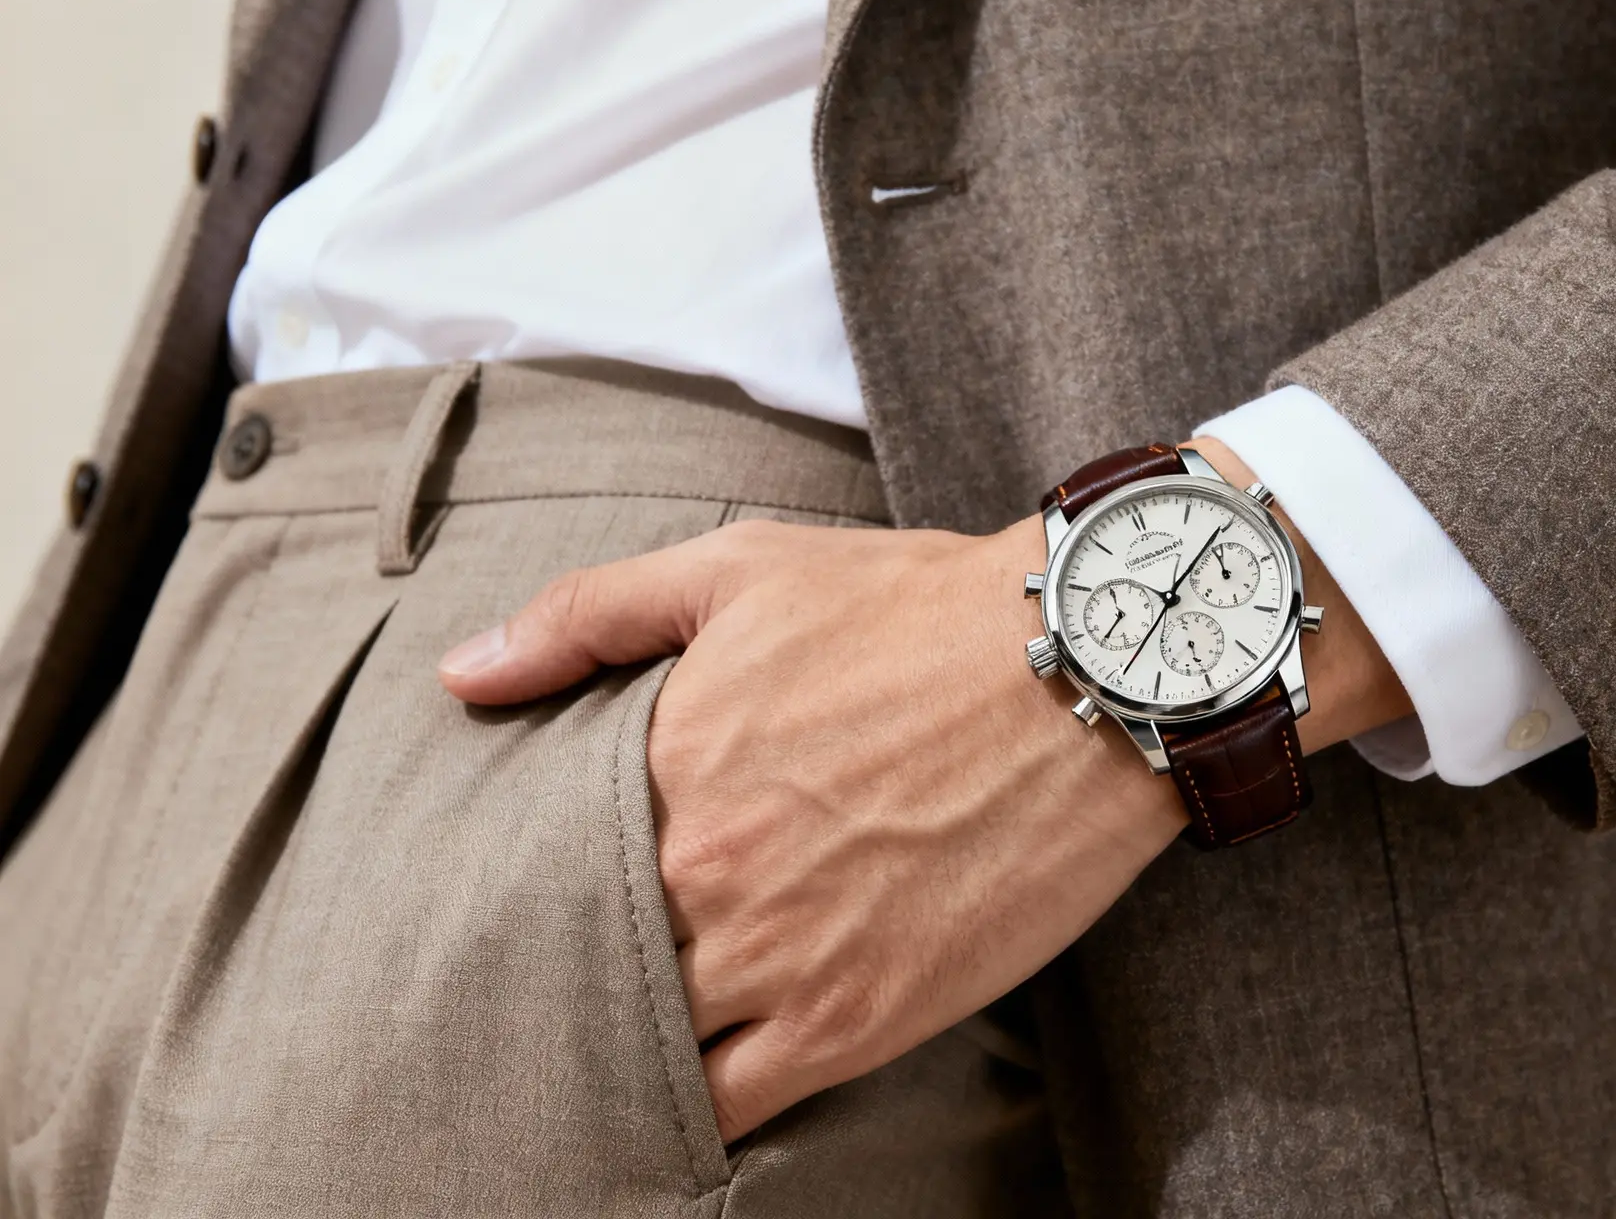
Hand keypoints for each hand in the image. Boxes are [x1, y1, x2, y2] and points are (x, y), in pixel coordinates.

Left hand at [439, 515, 1187, 1140]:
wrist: (1090, 672)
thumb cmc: (918, 609)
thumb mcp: (742, 569)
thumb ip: (589, 615)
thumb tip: (458, 676)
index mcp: (664, 766)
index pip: (538, 865)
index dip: (520, 890)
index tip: (514, 900)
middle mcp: (706, 876)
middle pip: (583, 966)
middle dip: (559, 977)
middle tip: (532, 992)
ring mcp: (779, 960)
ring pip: (645, 1049)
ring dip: (614, 1053)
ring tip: (595, 1052)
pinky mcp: (857, 1022)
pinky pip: (733, 1109)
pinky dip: (692, 1114)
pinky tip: (676, 1100)